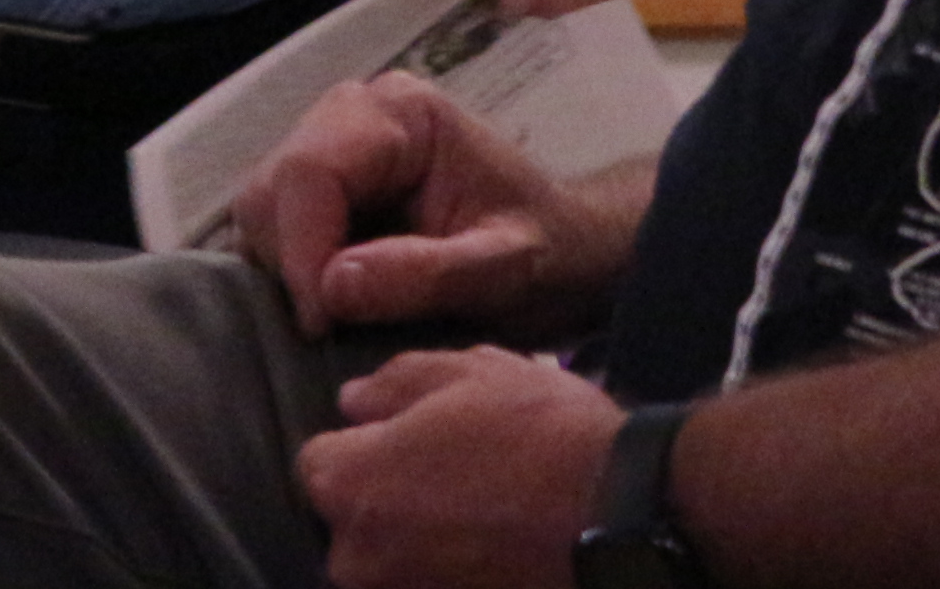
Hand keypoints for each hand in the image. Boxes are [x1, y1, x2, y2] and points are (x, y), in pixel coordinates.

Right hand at [234, 71, 633, 341]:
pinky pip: (274, 227)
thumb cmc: (548, 256)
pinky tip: (334, 303)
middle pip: (273, 185)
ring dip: (287, 270)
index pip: (310, 171)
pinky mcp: (325, 186)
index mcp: (402, 113)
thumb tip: (331, 284)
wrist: (568, 256)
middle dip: (291, 262)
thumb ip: (426, 275)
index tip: (323, 324)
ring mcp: (334, 147)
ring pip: (262, 208)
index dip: (302, 250)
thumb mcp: (505, 271)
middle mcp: (355, 113)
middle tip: (333, 326)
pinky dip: (290, 271)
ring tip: (338, 317)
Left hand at [297, 345, 617, 588]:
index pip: (317, 461)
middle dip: (386, 500)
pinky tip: (493, 545)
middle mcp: (357, 559)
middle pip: (349, 523)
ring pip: (391, 563)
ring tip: (480, 514)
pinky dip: (449, 571)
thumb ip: (397, 383)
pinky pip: (430, 584)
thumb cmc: (540, 432)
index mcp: (350, 484)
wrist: (622, 517)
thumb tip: (354, 401)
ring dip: (419, 541)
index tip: (406, 436)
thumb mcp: (471, 372)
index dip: (362, 442)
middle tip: (451, 476)